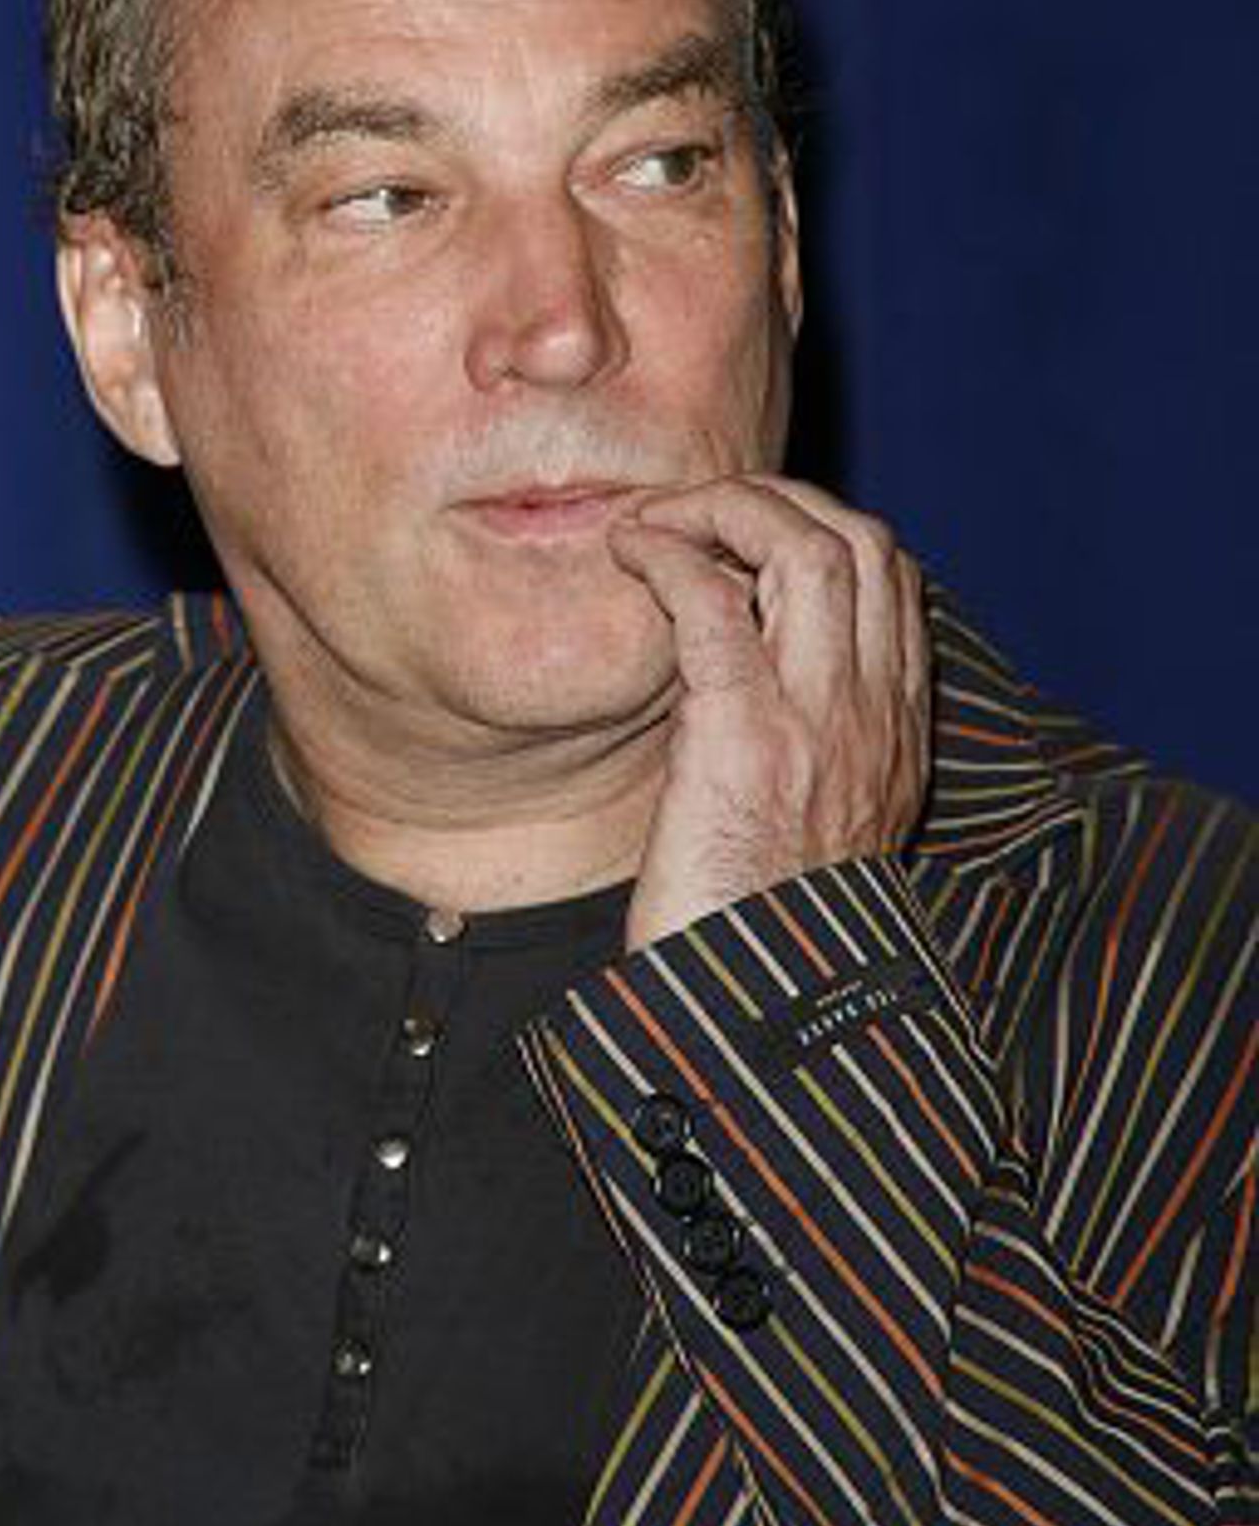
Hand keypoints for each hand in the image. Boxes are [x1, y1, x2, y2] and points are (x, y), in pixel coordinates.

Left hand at [609, 477, 929, 948]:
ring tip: (661, 518)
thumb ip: (809, 757)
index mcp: (898, 738)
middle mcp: (876, 716)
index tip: (750, 538)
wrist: (766, 1026)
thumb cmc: (765, 938)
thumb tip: (737, 693)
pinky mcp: (745, 736)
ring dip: (724, 507)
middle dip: (779, 499)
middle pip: (862, 541)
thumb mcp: (817, 836)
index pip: (895, 584)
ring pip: (805, 546)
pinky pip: (713, 601)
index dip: (824, 532)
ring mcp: (819, 720)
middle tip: (701, 510)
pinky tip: (629, 552)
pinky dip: (670, 553)